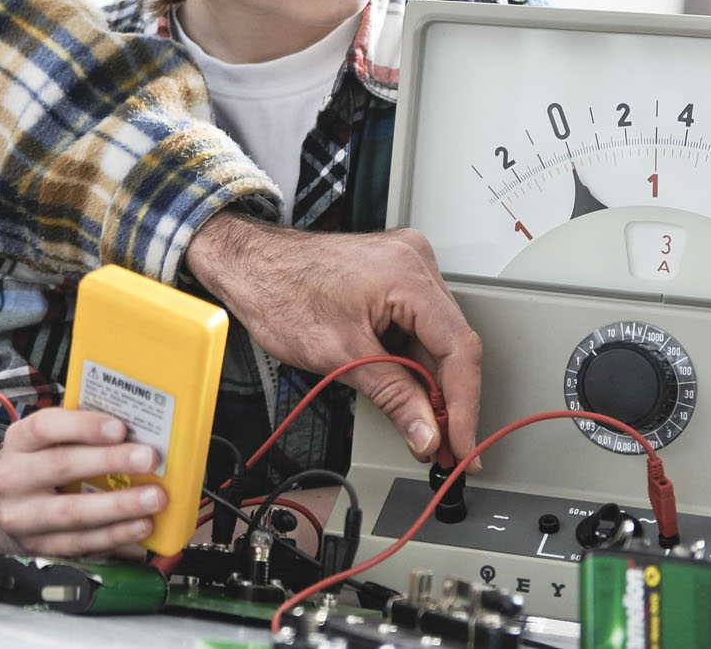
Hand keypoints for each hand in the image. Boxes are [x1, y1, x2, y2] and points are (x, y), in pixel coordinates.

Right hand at [0, 409, 166, 556]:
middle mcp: (13, 477)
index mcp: (19, 440)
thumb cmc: (34, 465)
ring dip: (119, 506)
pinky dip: (115, 536)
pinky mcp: (39, 546)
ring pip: (74, 512)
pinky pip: (81, 543)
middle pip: (62, 467)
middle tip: (149, 459)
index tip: (119, 427)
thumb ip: (78, 432)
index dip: (83, 426)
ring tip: (154, 498)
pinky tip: (140, 526)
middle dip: (110, 462)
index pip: (46, 427)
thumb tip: (134, 427)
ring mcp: (23, 516)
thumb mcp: (42, 441)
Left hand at [185, 213, 482, 468]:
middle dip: (450, 400)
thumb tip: (427, 433)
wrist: (245, 264)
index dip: (465, 405)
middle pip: (452, 343)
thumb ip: (394, 397)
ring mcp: (404, 266)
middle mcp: (414, 262)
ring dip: (431, 384)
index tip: (463, 445)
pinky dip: (413, 361)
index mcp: (408, 274)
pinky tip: (409, 392)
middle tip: (449, 447)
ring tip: (426, 427)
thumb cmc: (277, 291)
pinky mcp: (391, 276)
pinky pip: (417, 325)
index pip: (459, 348)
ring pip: (436, 337)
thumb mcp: (340, 354)